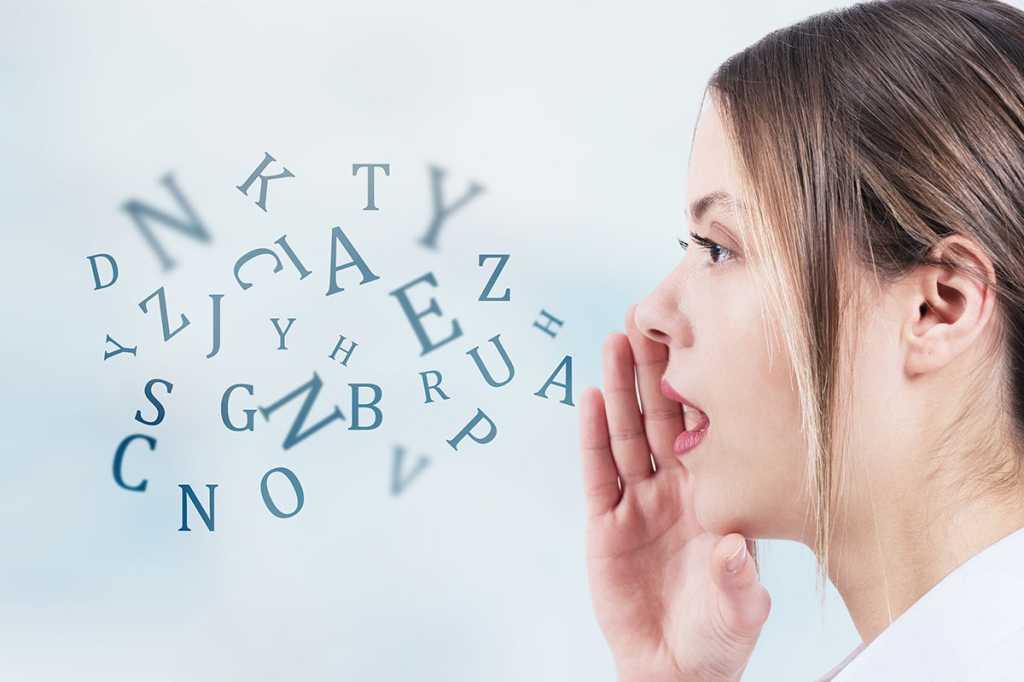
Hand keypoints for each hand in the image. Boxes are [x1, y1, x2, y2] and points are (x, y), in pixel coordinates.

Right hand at [578, 304, 771, 681]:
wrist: (675, 668)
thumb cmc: (718, 635)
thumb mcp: (740, 608)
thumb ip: (738, 578)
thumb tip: (733, 549)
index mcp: (716, 497)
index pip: (708, 431)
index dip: (703, 387)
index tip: (702, 342)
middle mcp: (677, 490)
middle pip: (663, 419)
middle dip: (657, 371)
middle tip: (651, 321)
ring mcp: (638, 503)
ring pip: (627, 434)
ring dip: (621, 389)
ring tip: (616, 342)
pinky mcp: (605, 524)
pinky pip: (598, 472)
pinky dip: (592, 435)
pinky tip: (590, 397)